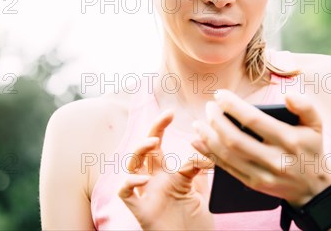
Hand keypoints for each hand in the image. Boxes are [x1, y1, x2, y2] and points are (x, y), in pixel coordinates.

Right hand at [118, 109, 214, 230]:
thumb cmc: (195, 225)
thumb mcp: (200, 190)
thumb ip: (198, 167)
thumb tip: (204, 141)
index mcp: (166, 175)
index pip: (158, 145)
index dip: (160, 127)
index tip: (171, 112)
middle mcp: (153, 182)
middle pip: (144, 150)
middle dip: (153, 130)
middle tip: (165, 117)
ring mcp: (145, 195)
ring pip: (131, 166)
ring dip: (139, 151)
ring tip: (153, 142)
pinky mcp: (141, 212)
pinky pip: (126, 194)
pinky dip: (130, 183)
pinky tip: (142, 178)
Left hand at [191, 89, 330, 207]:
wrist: (315, 190)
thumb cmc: (311, 150)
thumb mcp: (316, 126)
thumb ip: (305, 106)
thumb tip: (288, 94)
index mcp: (289, 141)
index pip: (254, 120)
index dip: (233, 106)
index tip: (220, 94)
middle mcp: (275, 160)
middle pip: (235, 139)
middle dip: (216, 120)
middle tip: (209, 106)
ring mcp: (262, 174)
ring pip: (227, 155)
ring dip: (208, 137)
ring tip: (199, 122)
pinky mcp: (253, 184)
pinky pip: (226, 168)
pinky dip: (208, 154)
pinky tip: (198, 141)